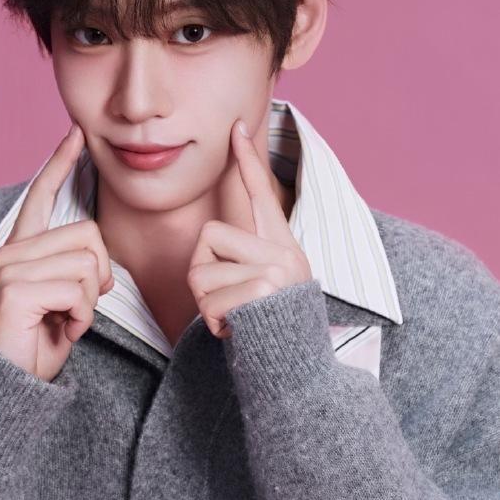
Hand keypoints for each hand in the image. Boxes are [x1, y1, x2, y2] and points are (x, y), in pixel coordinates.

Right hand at [0, 123, 113, 381]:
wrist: (7, 384)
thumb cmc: (37, 342)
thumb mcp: (62, 299)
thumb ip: (74, 269)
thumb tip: (98, 260)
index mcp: (23, 250)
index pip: (41, 195)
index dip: (60, 164)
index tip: (76, 134)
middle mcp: (12, 252)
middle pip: (88, 236)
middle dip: (99, 275)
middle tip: (79, 307)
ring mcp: (10, 269)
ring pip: (87, 265)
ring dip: (90, 302)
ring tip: (67, 321)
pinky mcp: (14, 290)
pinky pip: (77, 291)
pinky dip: (82, 318)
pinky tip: (63, 331)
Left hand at [187, 118, 312, 338]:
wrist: (298, 372)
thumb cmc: (272, 329)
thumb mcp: (267, 287)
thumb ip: (245, 260)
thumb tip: (211, 244)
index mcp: (282, 245)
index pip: (261, 194)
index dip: (246, 160)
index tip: (235, 127)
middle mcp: (283, 252)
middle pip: (208, 238)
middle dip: (203, 275)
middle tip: (229, 302)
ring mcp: (275, 270)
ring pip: (202, 274)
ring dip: (208, 306)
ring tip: (237, 319)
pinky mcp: (263, 291)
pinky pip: (209, 301)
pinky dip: (214, 324)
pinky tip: (238, 332)